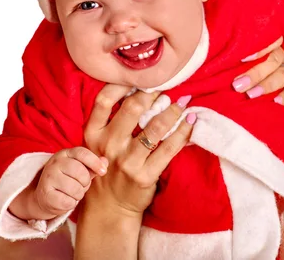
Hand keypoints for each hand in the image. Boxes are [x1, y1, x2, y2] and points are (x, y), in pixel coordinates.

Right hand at [9, 147, 106, 220]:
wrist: (44, 197)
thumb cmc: (67, 181)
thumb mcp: (80, 170)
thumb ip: (93, 166)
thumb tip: (105, 161)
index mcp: (64, 154)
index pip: (82, 153)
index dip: (95, 162)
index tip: (103, 172)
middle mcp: (54, 163)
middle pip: (80, 172)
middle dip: (85, 182)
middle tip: (81, 186)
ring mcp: (48, 178)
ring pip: (75, 188)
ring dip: (78, 194)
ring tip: (72, 193)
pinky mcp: (45, 194)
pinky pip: (68, 201)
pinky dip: (71, 203)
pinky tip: (65, 200)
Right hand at [83, 85, 194, 215]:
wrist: (109, 206)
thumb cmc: (107, 166)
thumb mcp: (97, 142)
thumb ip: (109, 119)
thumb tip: (138, 88)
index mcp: (93, 133)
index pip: (103, 100)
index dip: (121, 84)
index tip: (138, 76)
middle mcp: (108, 145)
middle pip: (132, 108)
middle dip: (152, 93)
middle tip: (165, 87)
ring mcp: (127, 161)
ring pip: (155, 127)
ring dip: (173, 110)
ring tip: (182, 101)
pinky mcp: (145, 175)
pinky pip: (170, 148)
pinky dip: (183, 132)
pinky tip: (190, 123)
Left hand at [232, 37, 283, 105]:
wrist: (252, 94)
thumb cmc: (242, 74)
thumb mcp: (237, 64)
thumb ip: (234, 60)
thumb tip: (216, 57)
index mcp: (269, 44)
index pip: (270, 39)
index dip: (259, 48)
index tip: (242, 59)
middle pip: (274, 59)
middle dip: (255, 73)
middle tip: (238, 85)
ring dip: (267, 85)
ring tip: (251, 94)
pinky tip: (276, 101)